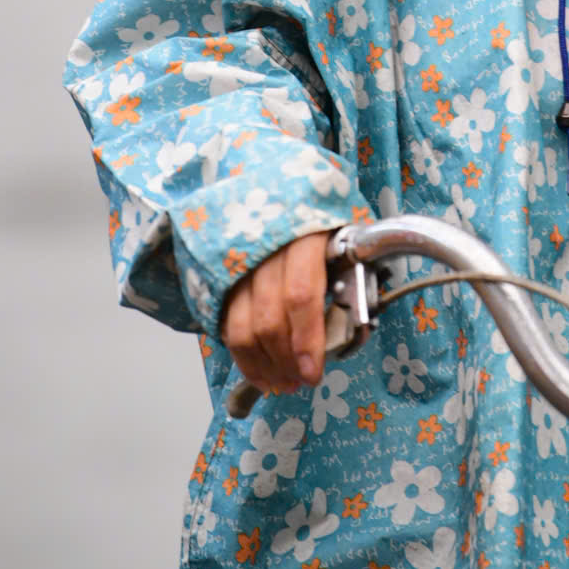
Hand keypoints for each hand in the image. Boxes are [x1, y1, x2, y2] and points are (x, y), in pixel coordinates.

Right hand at [222, 230, 334, 394]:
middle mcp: (263, 249)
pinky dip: (241, 354)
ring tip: (282, 384)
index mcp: (302, 235)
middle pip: (268, 319)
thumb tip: (350, 329)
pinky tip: (259, 371)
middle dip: (285, 361)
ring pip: (240, 328)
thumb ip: (348, 275)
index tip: (312, 372)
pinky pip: (226, 323)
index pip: (300, 295)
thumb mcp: (343, 234)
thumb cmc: (318, 215)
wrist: (278, 185)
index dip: (306, 339)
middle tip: (301, 382)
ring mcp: (235, 262)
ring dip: (262, 366)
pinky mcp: (218, 275)